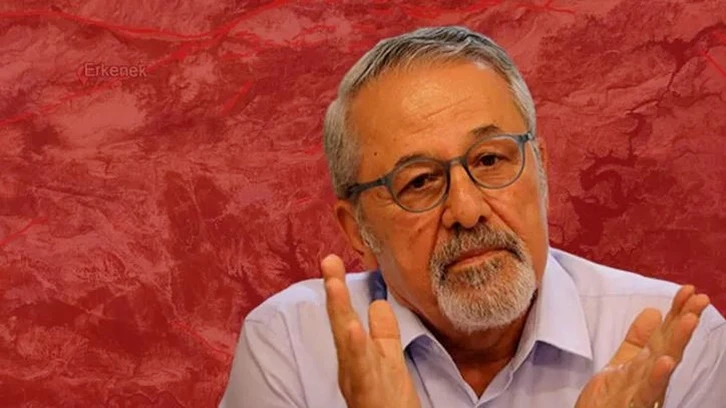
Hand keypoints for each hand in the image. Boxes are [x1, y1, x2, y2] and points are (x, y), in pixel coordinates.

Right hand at [321, 254, 420, 407]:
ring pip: (347, 346)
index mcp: (358, 357)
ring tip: (334, 285)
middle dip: (335, 294)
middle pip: (341, 325)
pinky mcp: (368, 395)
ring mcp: (359, 381)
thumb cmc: (389, 402)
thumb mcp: (388, 363)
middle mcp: (353, 368)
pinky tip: (353, 328)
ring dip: (340, 315)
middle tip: (328, 260)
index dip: (339, 289)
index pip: (346, 317)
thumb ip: (382, 334)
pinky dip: (356, 349)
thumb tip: (378, 303)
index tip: (331, 258)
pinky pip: (362, 371)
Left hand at [575, 285, 710, 407]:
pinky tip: (666, 361)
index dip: (676, 313)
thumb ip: (637, 341)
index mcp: (647, 366)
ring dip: (677, 342)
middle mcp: (650, 378)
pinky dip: (656, 377)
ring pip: (662, 366)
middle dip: (684, 322)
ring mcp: (643, 393)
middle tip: (700, 299)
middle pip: (669, 346)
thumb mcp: (621, 364)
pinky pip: (646, 392)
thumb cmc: (610, 400)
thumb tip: (653, 311)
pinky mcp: (633, 405)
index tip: (688, 290)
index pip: (664, 335)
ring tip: (690, 319)